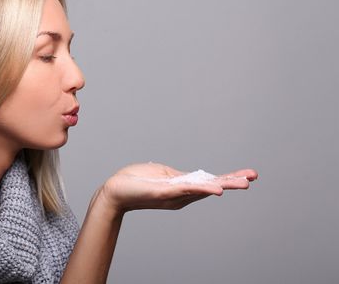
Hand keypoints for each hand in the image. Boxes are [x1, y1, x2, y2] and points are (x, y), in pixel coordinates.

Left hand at [97, 162, 257, 214]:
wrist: (114, 191)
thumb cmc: (135, 182)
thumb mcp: (161, 175)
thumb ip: (178, 177)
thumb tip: (191, 177)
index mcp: (182, 186)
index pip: (210, 182)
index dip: (229, 178)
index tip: (250, 174)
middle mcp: (182, 194)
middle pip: (212, 187)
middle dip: (233, 182)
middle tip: (254, 177)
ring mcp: (174, 194)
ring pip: (203, 189)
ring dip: (223, 185)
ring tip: (242, 183)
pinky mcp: (163, 192)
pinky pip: (185, 190)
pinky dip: (201, 189)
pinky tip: (215, 190)